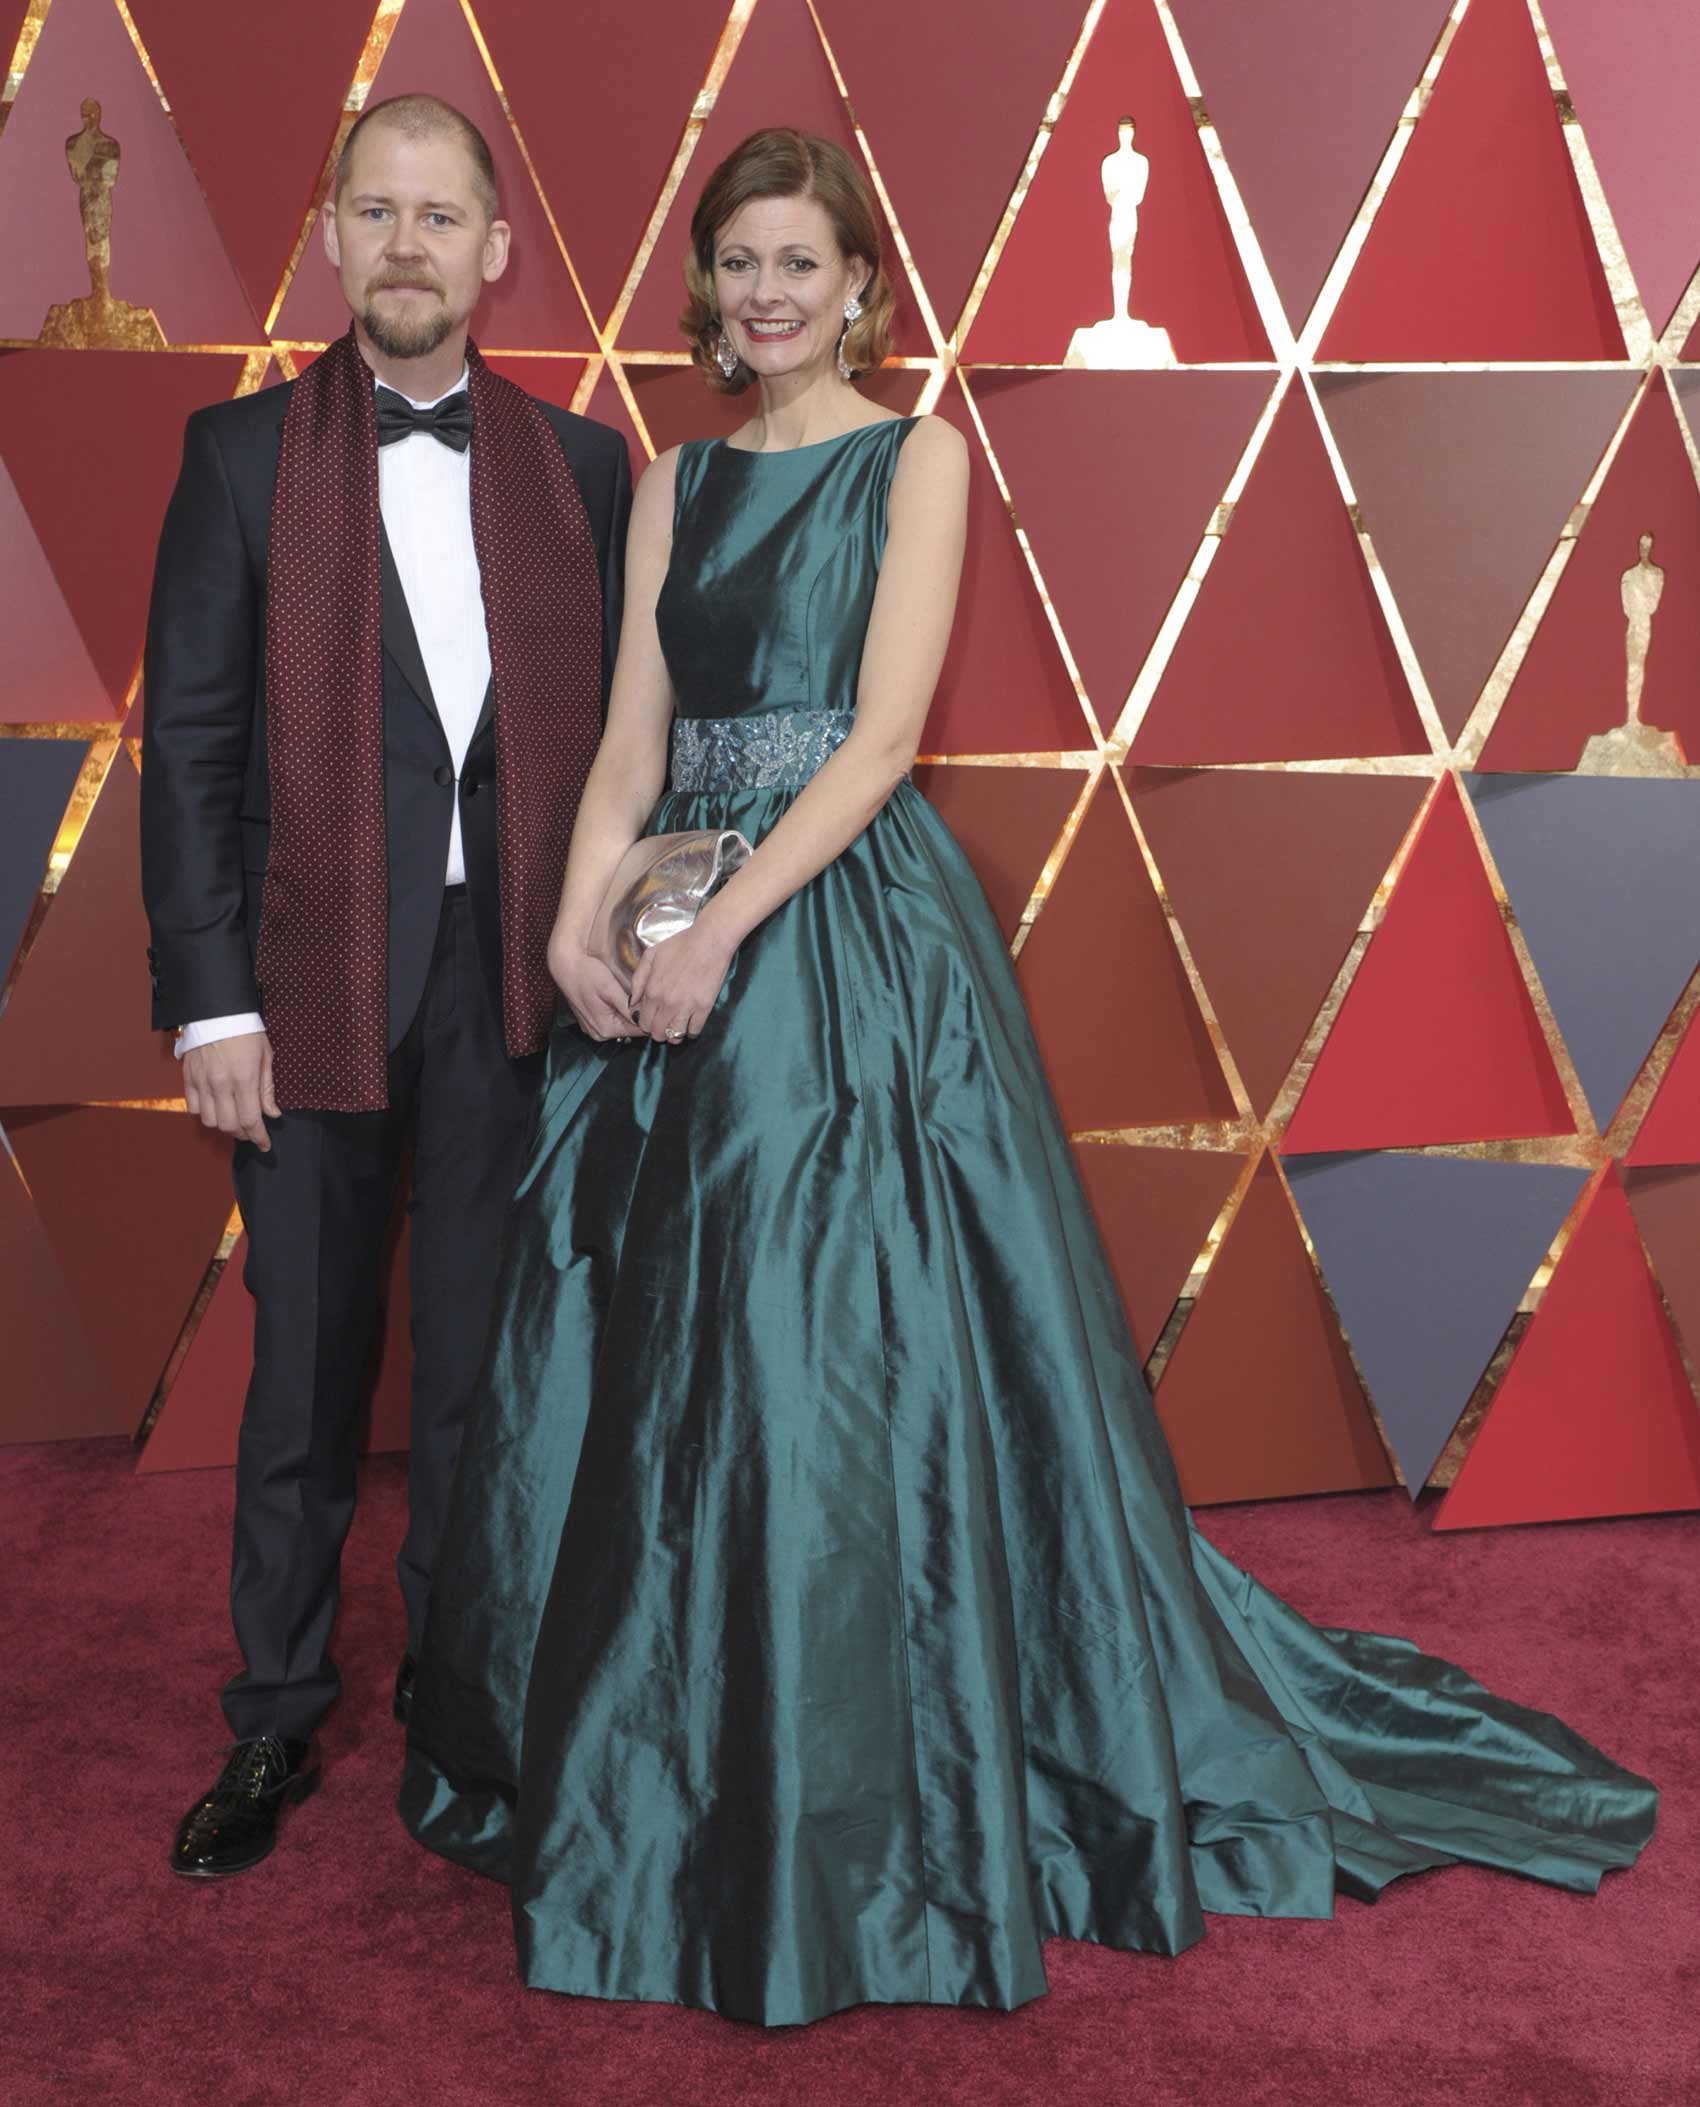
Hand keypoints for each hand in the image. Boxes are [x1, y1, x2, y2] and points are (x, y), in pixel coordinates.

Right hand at [182, 1031, 278, 1150]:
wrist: (215, 1010)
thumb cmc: (246, 1031)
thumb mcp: (266, 1056)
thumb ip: (267, 1088)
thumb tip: (272, 1114)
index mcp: (244, 1079)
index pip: (250, 1120)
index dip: (259, 1137)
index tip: (265, 1144)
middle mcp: (221, 1084)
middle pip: (229, 1126)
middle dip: (243, 1134)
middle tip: (251, 1131)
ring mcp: (202, 1082)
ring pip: (209, 1121)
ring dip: (223, 1125)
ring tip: (234, 1118)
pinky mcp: (188, 1078)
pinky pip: (194, 1108)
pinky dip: (205, 1113)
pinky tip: (216, 1107)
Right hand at [550, 937, 639, 1042]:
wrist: (565, 966)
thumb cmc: (586, 973)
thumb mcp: (610, 989)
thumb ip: (628, 1007)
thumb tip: (646, 1019)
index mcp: (605, 1029)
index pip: (638, 1029)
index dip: (648, 1016)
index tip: (654, 1001)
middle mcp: (599, 1033)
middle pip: (630, 1028)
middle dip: (639, 1013)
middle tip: (644, 994)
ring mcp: (594, 1029)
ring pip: (622, 1023)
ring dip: (630, 1012)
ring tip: (632, 993)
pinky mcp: (592, 1021)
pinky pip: (612, 1019)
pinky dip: (619, 1010)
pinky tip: (619, 996)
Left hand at [628, 920, 733, 1043]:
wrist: (709, 941)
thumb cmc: (680, 945)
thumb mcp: (651, 955)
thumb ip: (638, 979)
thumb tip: (633, 1001)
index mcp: (652, 991)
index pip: (643, 1022)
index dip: (647, 1023)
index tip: (653, 1018)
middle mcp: (666, 1003)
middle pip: (657, 1033)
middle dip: (658, 1031)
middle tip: (664, 1023)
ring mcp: (686, 1007)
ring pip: (674, 1036)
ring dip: (674, 1034)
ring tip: (677, 1025)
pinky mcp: (704, 1008)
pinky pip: (694, 1031)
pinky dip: (691, 1030)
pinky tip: (691, 1022)